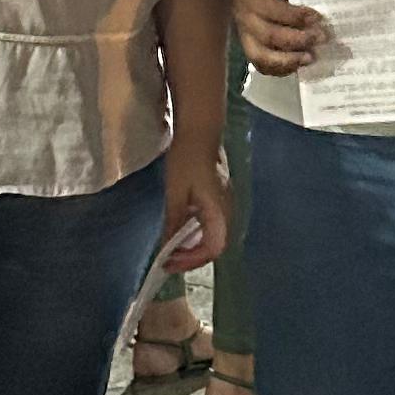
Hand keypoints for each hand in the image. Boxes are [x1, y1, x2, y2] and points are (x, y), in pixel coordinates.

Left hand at [158, 147, 231, 273]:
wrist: (200, 131)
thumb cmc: (187, 158)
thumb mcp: (175, 192)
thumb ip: (174, 221)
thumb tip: (167, 247)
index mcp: (218, 211)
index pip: (212, 249)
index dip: (192, 261)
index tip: (170, 263)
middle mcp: (226, 211)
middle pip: (214, 245)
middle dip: (191, 257)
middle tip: (168, 259)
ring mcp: (224, 204)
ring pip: (212, 235)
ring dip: (193, 245)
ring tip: (171, 247)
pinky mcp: (218, 197)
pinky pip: (210, 223)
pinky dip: (195, 232)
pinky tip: (179, 228)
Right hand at [231, 0, 324, 78]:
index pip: (271, 9)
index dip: (295, 16)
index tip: (318, 18)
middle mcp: (241, 14)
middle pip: (268, 35)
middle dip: (297, 40)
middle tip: (322, 38)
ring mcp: (242, 34)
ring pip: (261, 56)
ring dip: (288, 60)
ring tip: (311, 58)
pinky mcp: (249, 47)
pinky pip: (261, 65)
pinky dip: (281, 69)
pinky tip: (299, 64)